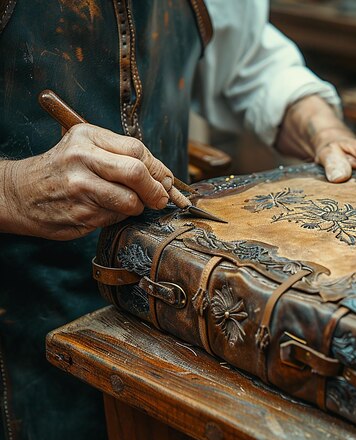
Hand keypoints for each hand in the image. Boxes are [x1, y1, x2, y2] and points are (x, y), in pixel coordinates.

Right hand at [0, 123, 173, 239]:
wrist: (19, 193)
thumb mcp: (87, 147)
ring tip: (131, 204)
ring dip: (138, 206)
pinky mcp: (80, 213)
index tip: (166, 180)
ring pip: (130, 200)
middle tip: (160, 198)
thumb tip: (166, 177)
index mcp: (88, 136)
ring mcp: (80, 187)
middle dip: (156, 190)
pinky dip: (120, 216)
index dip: (158, 169)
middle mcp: (82, 158)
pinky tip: (106, 210)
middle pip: (137, 174)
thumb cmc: (62, 169)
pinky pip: (116, 217)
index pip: (137, 151)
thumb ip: (124, 156)